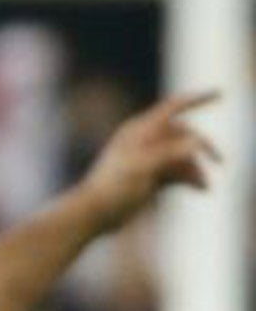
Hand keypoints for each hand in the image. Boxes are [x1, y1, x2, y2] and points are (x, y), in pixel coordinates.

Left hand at [78, 90, 220, 232]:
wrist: (92, 215)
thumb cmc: (112, 189)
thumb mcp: (143, 168)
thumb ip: (170, 153)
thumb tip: (197, 143)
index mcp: (140, 130)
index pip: (173, 107)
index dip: (197, 99)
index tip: (219, 94)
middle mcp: (144, 141)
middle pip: (184, 135)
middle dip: (202, 147)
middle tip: (219, 161)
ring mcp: (147, 160)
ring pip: (182, 156)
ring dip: (196, 169)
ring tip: (205, 187)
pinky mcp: (149, 178)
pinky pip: (177, 172)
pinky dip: (189, 179)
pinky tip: (201, 189)